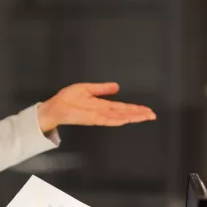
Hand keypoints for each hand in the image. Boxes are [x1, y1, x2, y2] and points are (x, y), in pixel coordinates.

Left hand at [37, 82, 155, 131]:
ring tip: (145, 116)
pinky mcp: (91, 119)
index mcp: (102, 105)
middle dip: (138, 114)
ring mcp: (98, 116)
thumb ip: (102, 88)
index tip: (147, 110)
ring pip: (119, 118)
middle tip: (153, 115)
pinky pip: (107, 120)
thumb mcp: (87, 89)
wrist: (54, 107)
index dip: (135, 108)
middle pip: (124, 113)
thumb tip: (117, 86)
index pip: (122, 107)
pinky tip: (126, 120)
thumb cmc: (66, 99)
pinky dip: (117, 120)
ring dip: (132, 117)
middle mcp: (102, 112)